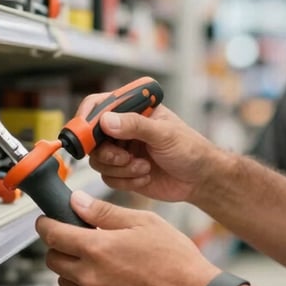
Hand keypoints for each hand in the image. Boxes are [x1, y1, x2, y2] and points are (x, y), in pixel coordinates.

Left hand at [35, 191, 218, 285]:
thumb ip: (105, 211)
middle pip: (53, 259)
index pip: (52, 234)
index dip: (46, 224)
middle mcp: (89, 277)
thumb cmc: (176, 260)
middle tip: (81, 238)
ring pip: (65, 281)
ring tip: (101, 261)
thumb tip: (77, 202)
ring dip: (74, 268)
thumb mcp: (144, 223)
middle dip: (60, 246)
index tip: (47, 220)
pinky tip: (114, 281)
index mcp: (97, 248)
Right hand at [87, 103, 215, 202]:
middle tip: (124, 158)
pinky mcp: (123, 172)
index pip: (99, 105)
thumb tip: (106, 120)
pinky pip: (108, 178)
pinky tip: (146, 177)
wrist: (200, 179)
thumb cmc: (190, 148)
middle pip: (92, 138)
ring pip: (98, 160)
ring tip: (144, 168)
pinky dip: (126, 181)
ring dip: (120, 168)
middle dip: (107, 152)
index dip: (86, 118)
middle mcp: (124, 129)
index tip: (84, 134)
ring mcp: (122, 150)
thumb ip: (135, 125)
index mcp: (133, 110)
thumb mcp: (164, 133)